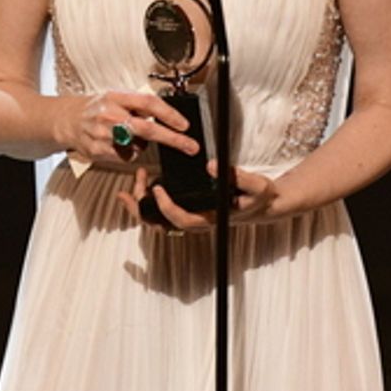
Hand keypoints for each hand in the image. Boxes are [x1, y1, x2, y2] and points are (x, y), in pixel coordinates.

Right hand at [59, 90, 198, 164]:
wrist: (68, 120)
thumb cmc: (96, 107)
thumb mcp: (116, 97)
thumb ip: (138, 104)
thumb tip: (166, 115)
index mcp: (116, 97)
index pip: (148, 103)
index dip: (169, 114)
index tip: (183, 125)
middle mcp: (109, 115)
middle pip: (147, 129)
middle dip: (172, 139)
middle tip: (189, 146)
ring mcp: (103, 135)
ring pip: (138, 146)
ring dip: (142, 144)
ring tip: (128, 134)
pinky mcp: (99, 151)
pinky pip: (126, 156)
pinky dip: (129, 152)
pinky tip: (118, 143)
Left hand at [117, 161, 289, 230]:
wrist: (263, 204)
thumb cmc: (258, 197)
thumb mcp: (256, 185)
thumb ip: (236, 176)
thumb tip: (211, 166)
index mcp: (211, 218)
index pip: (183, 220)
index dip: (167, 208)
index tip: (157, 189)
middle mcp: (198, 220)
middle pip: (163, 224)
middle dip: (141, 210)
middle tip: (126, 193)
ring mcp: (192, 216)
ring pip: (160, 219)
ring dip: (143, 203)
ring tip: (134, 181)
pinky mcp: (190, 208)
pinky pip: (164, 210)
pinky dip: (150, 199)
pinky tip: (145, 182)